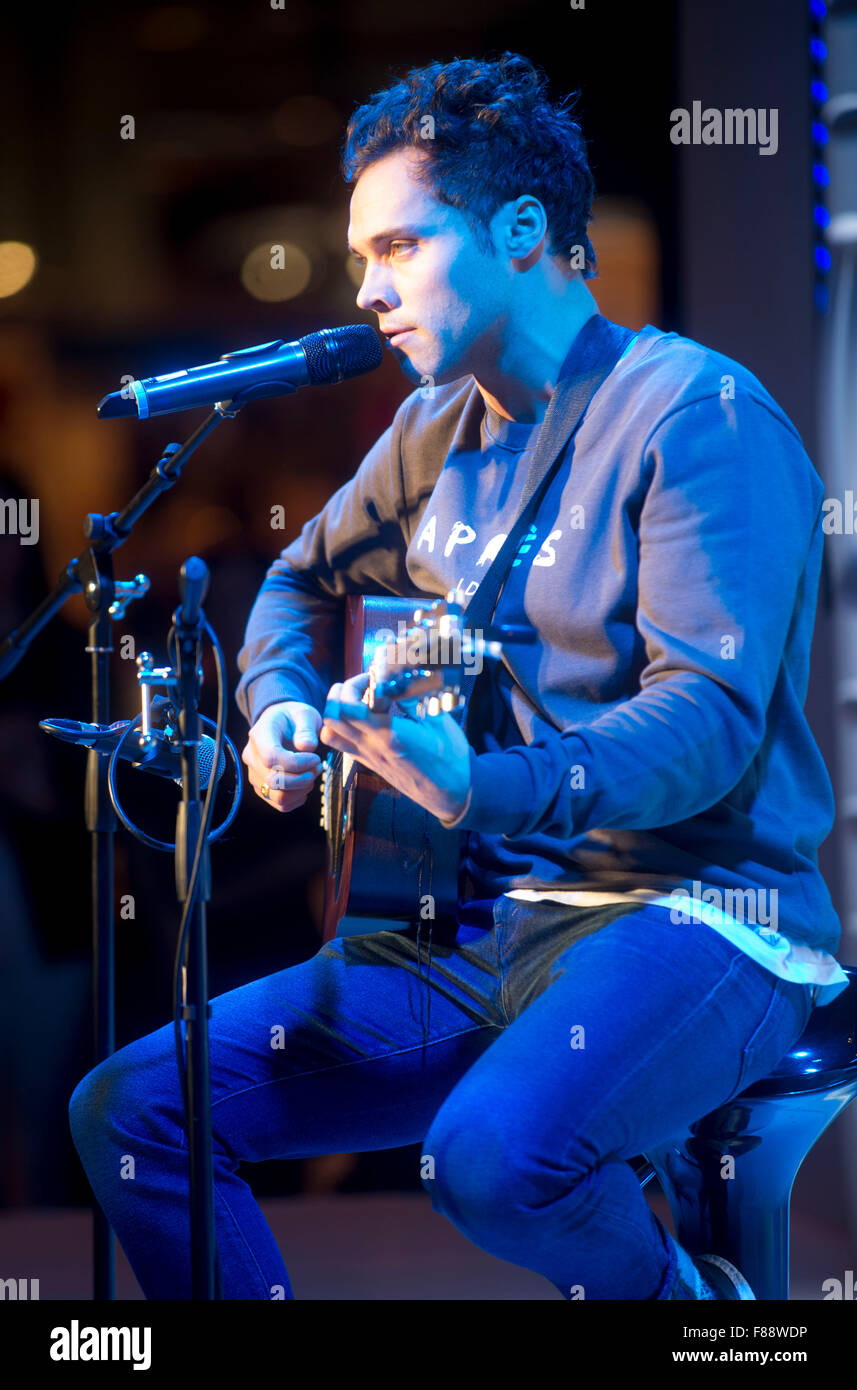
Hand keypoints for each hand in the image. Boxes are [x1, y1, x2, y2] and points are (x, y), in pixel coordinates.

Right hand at [241, 700, 322, 812]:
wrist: (282, 724)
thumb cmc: (293, 718)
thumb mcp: (304, 714)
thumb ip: (306, 729)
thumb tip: (306, 748)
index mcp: (259, 735)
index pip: (271, 758)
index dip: (297, 763)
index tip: (315, 757)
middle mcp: (252, 756)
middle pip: (274, 781)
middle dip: (303, 778)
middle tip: (318, 766)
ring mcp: (255, 774)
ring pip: (278, 796)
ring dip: (301, 790)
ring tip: (312, 774)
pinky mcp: (262, 788)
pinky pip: (280, 804)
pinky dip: (298, 798)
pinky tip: (305, 784)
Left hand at [320, 672, 471, 823]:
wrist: (450, 794)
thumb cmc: (449, 758)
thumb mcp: (438, 722)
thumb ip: (414, 699)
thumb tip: (397, 678)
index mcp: (389, 735)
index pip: (349, 708)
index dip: (352, 686)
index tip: (371, 678)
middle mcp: (372, 747)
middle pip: (331, 718)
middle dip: (339, 693)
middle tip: (360, 685)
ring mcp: (367, 757)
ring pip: (329, 734)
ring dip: (336, 712)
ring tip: (358, 701)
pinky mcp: (368, 763)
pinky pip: (342, 745)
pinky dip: (342, 727)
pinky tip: (363, 718)